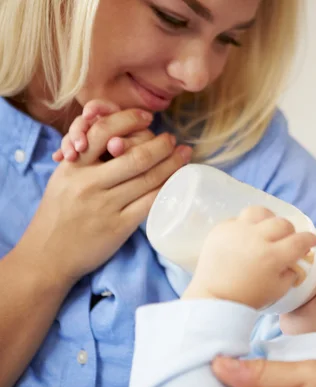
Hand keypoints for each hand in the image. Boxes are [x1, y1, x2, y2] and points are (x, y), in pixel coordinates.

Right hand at [18, 107, 192, 284]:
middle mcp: (88, 184)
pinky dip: (167, 189)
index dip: (129, 120)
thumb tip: (120, 137)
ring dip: (171, 164)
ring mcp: (105, 206)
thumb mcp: (63, 179)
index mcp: (73, 167)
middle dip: (160, 144)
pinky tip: (177, 182)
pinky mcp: (118, 227)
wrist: (46, 255)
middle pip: (134, 156)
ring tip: (184, 155)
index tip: (147, 117)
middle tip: (173, 139)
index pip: (102, 131)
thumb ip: (87, 159)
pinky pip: (150, 203)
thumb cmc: (58, 214)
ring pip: (148, 178)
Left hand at [182, 206, 315, 308]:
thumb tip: (295, 261)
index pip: (300, 240)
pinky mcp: (221, 229)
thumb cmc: (248, 298)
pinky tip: (245, 237)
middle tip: (286, 240)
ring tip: (265, 230)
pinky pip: (239, 219)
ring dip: (268, 220)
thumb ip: (291, 273)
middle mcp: (257, 238)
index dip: (309, 240)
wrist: (213, 298)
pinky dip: (246, 226)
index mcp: (273, 257)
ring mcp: (237, 231)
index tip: (310, 241)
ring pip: (261, 212)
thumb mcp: (278, 290)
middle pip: (282, 223)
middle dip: (289, 232)